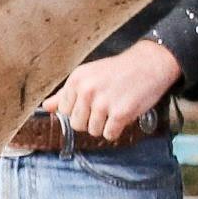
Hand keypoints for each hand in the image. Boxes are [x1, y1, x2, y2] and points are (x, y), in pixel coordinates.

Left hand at [44, 41, 181, 146]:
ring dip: (105, 125)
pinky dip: (116, 130)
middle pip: (76, 124)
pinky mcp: (120, 113)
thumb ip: (66, 93)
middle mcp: (87, 90)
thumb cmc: (119, 70)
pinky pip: (109, 134)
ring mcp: (103, 102)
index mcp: (76, 80)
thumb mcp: (89, 75)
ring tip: (115, 109)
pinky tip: (122, 116)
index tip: (92, 103)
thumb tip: (47, 107)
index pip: (64, 111)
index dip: (78, 111)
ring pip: (93, 131)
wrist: (150, 63)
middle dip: (90, 120)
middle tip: (105, 108)